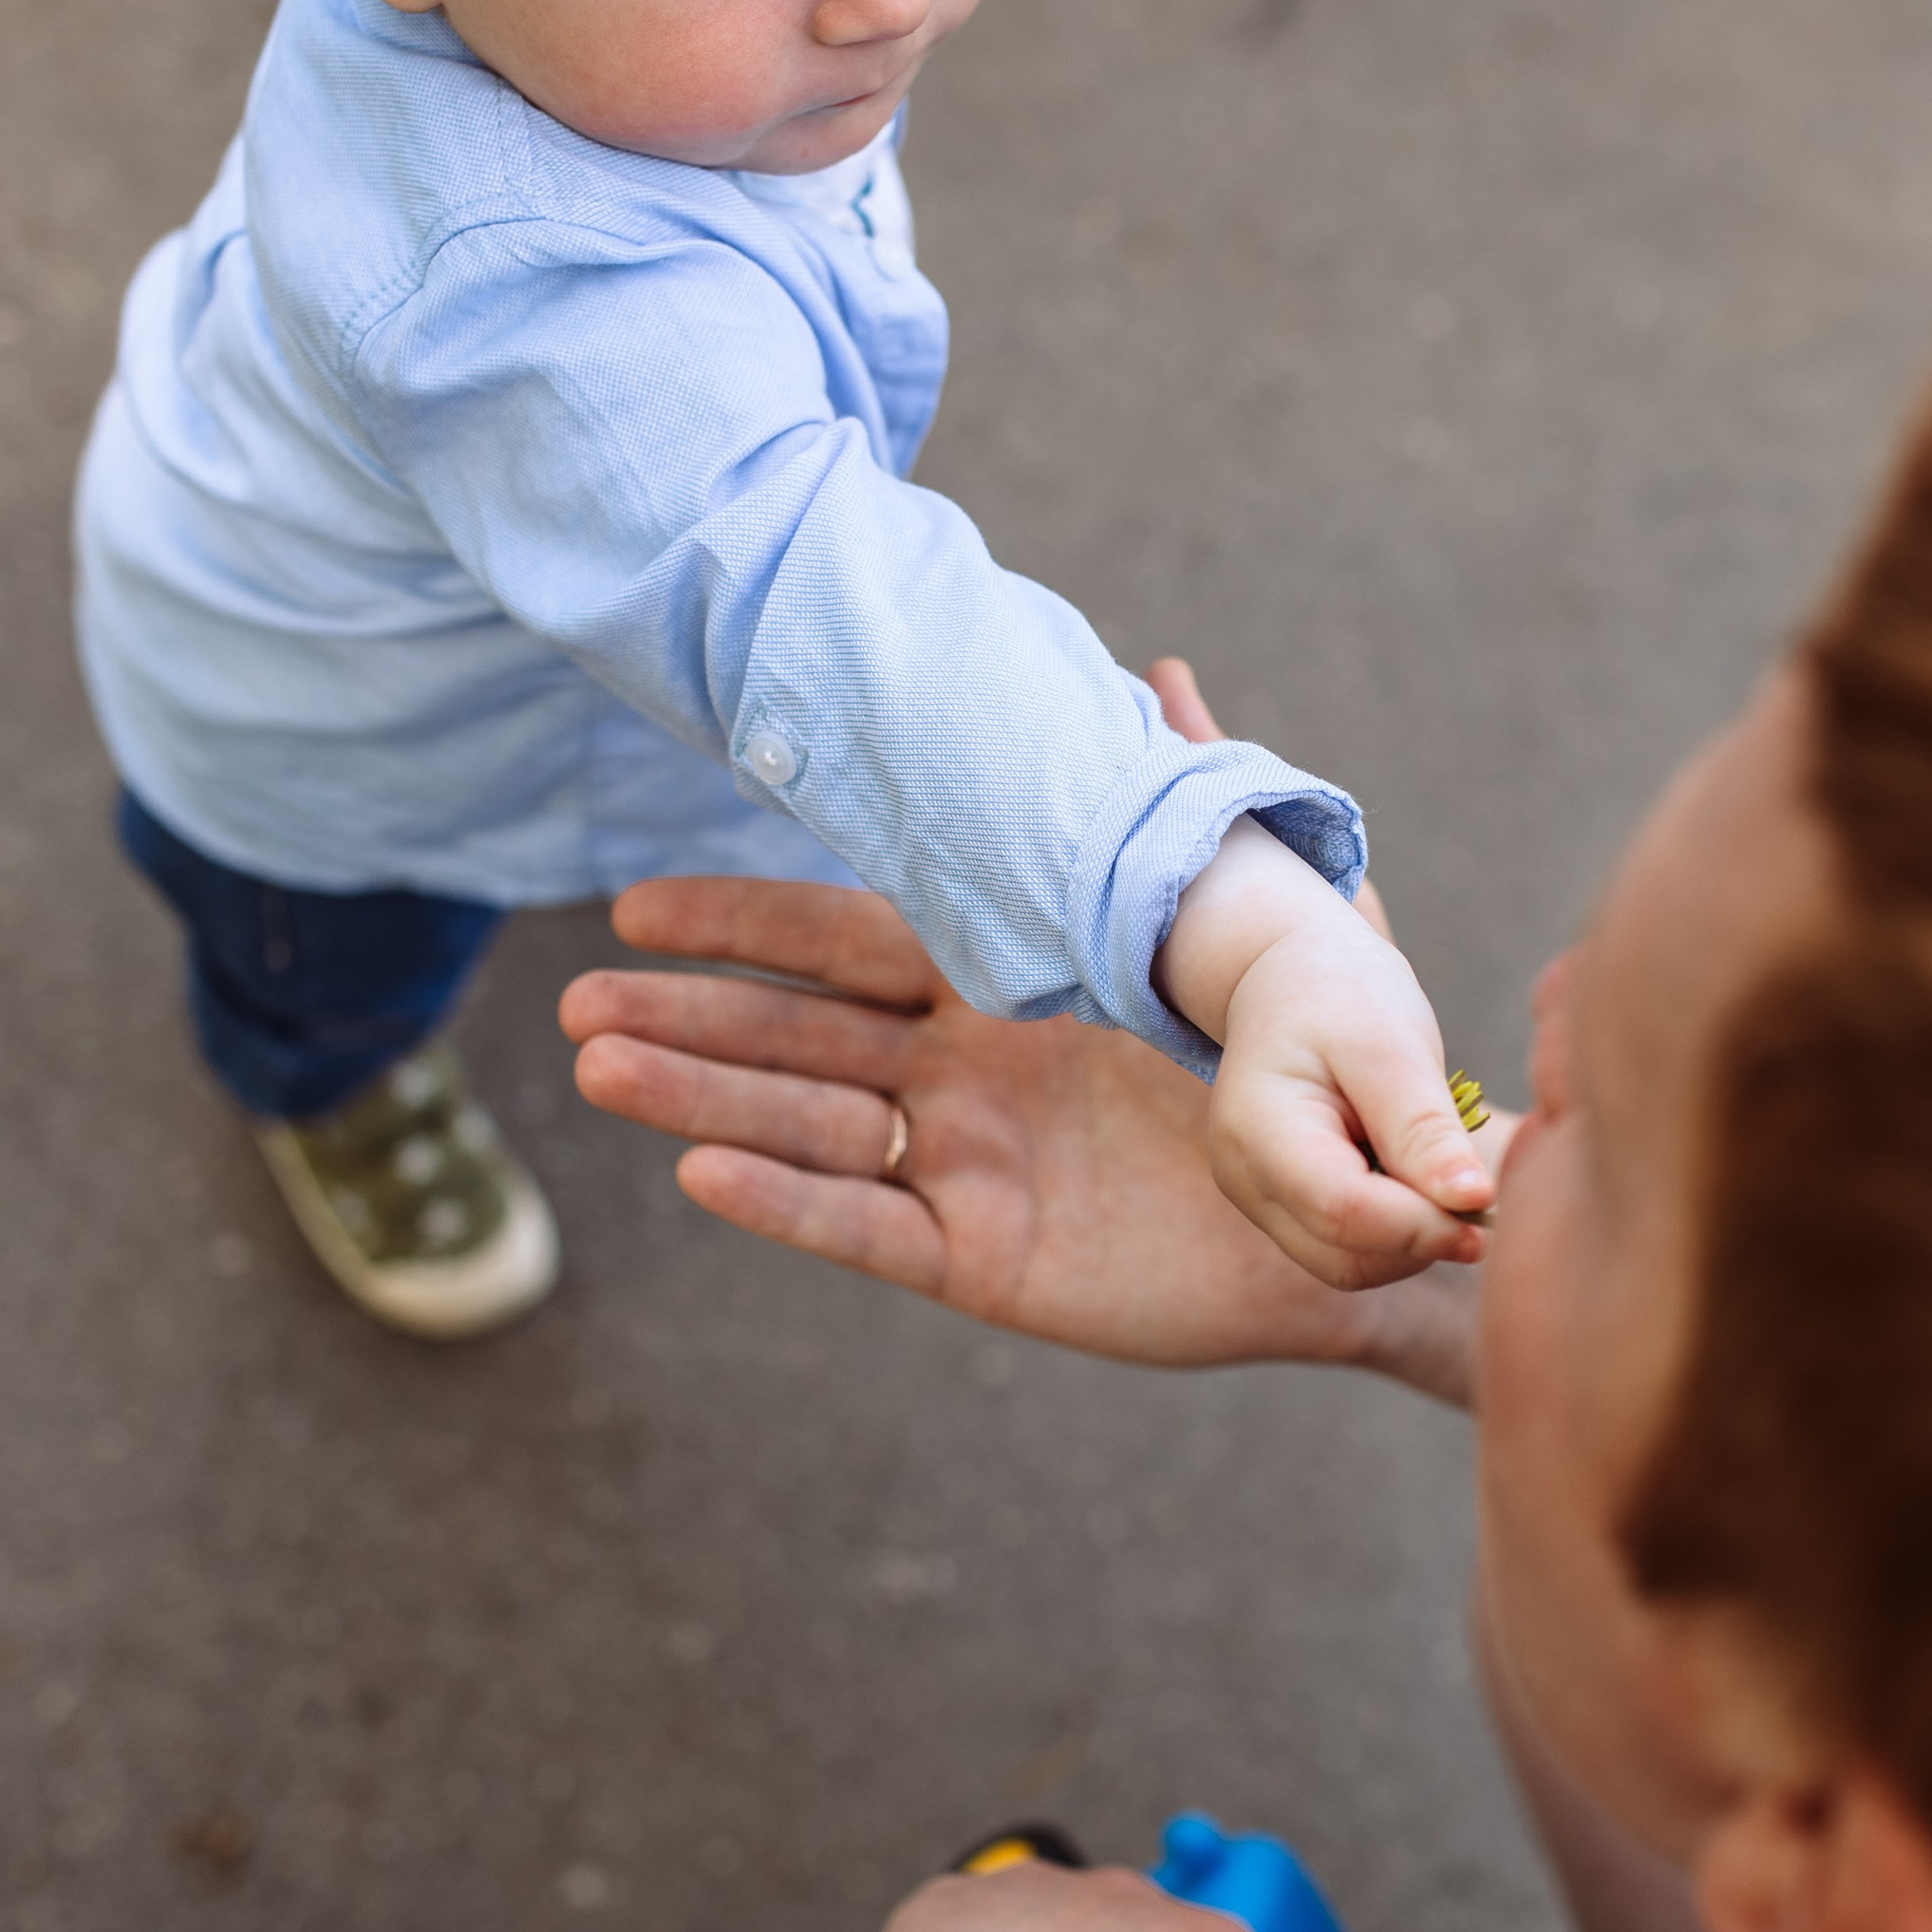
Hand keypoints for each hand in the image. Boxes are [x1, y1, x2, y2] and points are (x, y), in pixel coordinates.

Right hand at [560, 874, 1474, 1393]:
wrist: (1357, 1223)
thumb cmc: (1310, 1072)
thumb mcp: (1270, 931)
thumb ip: (1196, 810)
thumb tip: (1168, 673)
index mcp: (1006, 984)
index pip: (847, 943)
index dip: (744, 925)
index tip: (636, 906)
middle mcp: (965, 1069)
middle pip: (797, 1036)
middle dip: (689, 1013)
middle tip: (574, 999)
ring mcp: (963, 1163)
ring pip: (805, 1125)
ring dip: (703, 1097)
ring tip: (600, 1069)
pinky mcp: (980, 1258)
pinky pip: (864, 1224)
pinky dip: (785, 1200)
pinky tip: (700, 1169)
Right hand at [1157, 661, 1504, 1287]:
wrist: (1277, 949)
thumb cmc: (1336, 974)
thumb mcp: (1386, 1032)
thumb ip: (1425, 1117)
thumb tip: (1479, 1196)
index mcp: (1264, 1129)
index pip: (1356, 1220)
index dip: (1432, 1223)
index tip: (1493, 1197)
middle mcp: (1249, 1175)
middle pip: (1357, 1258)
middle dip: (1431, 1236)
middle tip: (1495, 1187)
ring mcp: (1260, 1196)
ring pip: (1358, 1263)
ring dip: (1423, 1233)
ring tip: (1472, 1175)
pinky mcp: (1283, 1201)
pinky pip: (1354, 1246)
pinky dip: (1406, 1226)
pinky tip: (1450, 1186)